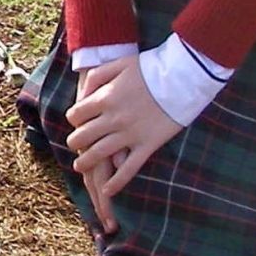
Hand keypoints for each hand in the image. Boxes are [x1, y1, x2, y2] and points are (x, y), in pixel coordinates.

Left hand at [65, 56, 183, 235]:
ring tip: (80, 167)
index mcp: (104, 98)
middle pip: (83, 137)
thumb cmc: (150, 67)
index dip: (73, 119)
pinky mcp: (148, 145)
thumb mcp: (118, 64)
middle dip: (75, 142)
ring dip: (86, 163)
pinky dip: (117, 182)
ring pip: (100, 154)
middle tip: (74, 144)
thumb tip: (84, 92)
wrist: (182, 76)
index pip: (76, 115)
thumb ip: (98, 76)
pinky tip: (108, 190)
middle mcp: (113, 119)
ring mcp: (130, 134)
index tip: (77, 121)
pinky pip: (129, 169)